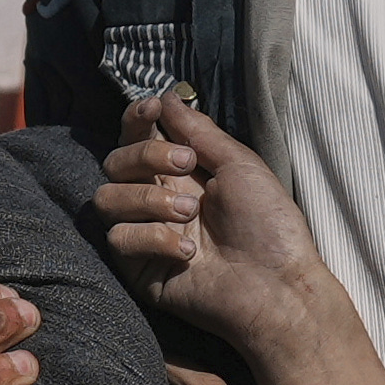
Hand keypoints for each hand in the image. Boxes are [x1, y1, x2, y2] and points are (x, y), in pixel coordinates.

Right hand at [100, 93, 342, 344]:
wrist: (277, 286)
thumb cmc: (269, 226)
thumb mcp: (239, 164)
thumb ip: (199, 131)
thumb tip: (169, 97)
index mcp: (181, 174)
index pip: (138, 137)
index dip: (136, 119)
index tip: (153, 109)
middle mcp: (158, 200)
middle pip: (115, 162)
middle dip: (147, 155)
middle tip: (188, 166)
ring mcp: (147, 234)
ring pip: (107, 198)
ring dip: (149, 198)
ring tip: (189, 213)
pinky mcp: (139, 269)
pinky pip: (119, 238)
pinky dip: (153, 238)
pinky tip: (188, 251)